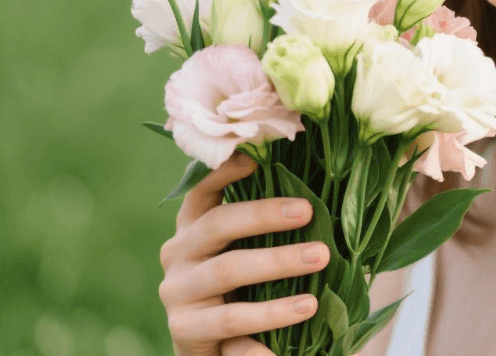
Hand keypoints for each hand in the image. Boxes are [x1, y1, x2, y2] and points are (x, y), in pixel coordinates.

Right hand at [159, 152, 328, 355]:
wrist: (207, 347)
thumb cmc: (239, 287)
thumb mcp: (241, 251)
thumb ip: (262, 224)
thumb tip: (314, 189)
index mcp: (192, 229)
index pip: (202, 192)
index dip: (225, 172)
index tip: (256, 158)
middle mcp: (178, 256)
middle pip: (218, 227)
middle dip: (265, 217)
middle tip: (310, 213)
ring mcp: (179, 296)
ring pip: (227, 275)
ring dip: (275, 270)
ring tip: (316, 278)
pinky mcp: (187, 334)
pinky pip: (231, 331)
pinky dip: (261, 337)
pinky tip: (290, 338)